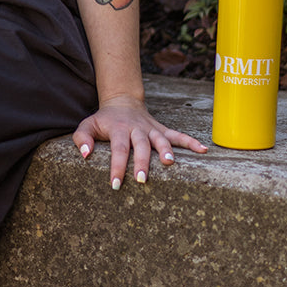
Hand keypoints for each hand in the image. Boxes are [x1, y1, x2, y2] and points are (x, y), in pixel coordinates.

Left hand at [73, 93, 207, 189]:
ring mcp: (151, 129)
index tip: (115, 184)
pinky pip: (177, 135)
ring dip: (166, 150)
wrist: (122, 102)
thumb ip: (82, 138)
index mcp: (118, 129)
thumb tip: (85, 154)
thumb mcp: (87, 125)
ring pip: (160, 139)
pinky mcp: (161, 130)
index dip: (116, 166)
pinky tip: (204, 149)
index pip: (118, 149)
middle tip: (141, 179)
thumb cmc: (103, 120)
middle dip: (142, 162)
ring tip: (170, 162)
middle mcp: (136, 129)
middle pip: (140, 145)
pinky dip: (190, 141)